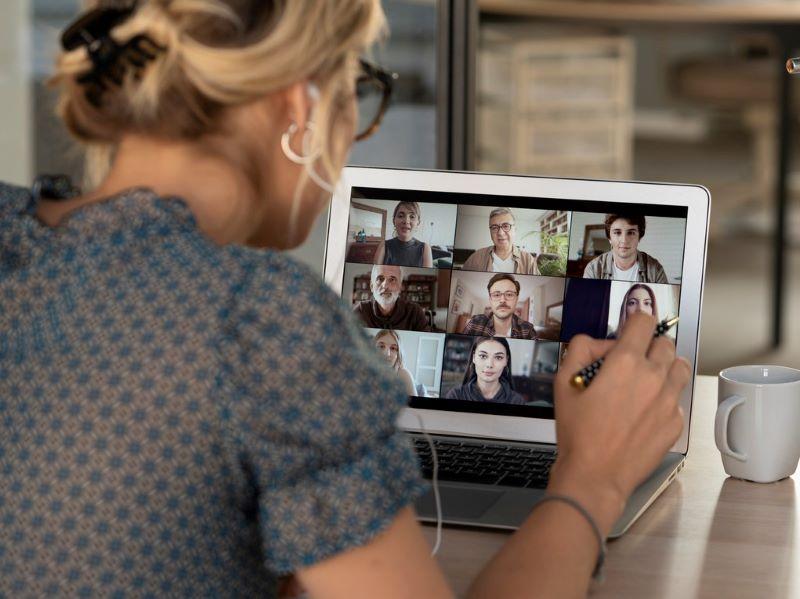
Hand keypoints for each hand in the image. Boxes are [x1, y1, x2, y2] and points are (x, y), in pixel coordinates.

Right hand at [548, 313, 690, 534]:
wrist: (595, 475)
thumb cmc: (578, 433)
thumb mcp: (563, 384)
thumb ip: (579, 350)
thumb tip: (594, 342)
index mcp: (626, 363)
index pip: (644, 322)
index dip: (635, 321)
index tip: (630, 328)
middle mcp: (653, 377)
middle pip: (666, 343)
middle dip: (649, 345)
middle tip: (632, 360)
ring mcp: (669, 401)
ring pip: (680, 367)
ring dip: (665, 367)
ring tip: (645, 381)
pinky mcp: (675, 423)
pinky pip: (677, 398)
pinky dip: (664, 398)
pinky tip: (644, 411)